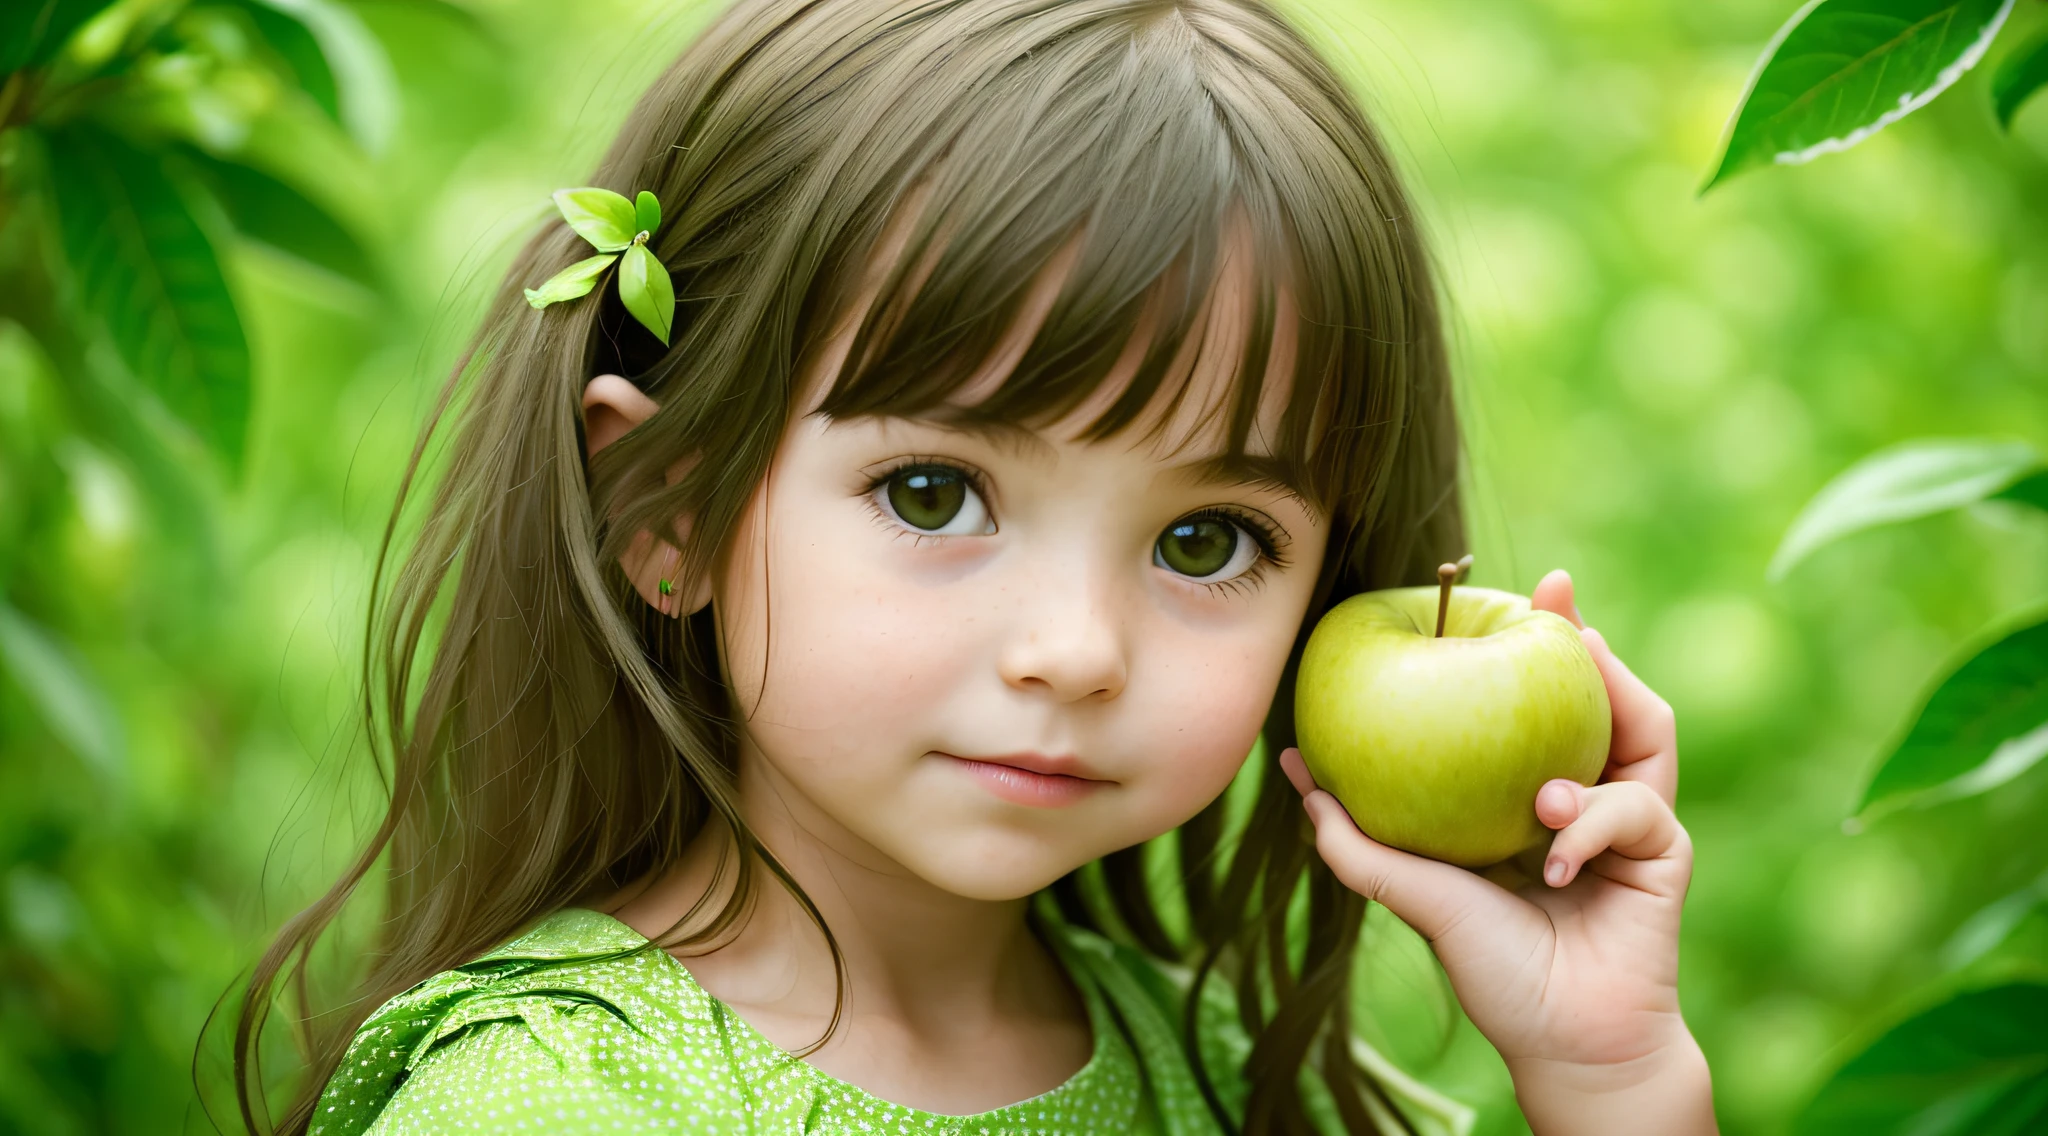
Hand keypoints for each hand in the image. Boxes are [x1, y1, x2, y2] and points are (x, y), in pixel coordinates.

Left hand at [1281, 569, 1714, 1134]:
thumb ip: (1354, 839)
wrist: (1562, 1041)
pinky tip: (1548, 862)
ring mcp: (1633, 819)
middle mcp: (1590, 792)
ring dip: (1589, 734)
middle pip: (1607, 694)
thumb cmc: (1491, 968)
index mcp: (1535, 791)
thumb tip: (1292, 768)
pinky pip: (1632, 809)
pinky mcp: (1665, 852)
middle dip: (1584, 640)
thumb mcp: (1411, 892)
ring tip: (1541, 772)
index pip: (1540, 701)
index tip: (1510, 589)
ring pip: (1644, 733)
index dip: (1532, 642)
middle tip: (1553, 600)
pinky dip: (1584, 825)